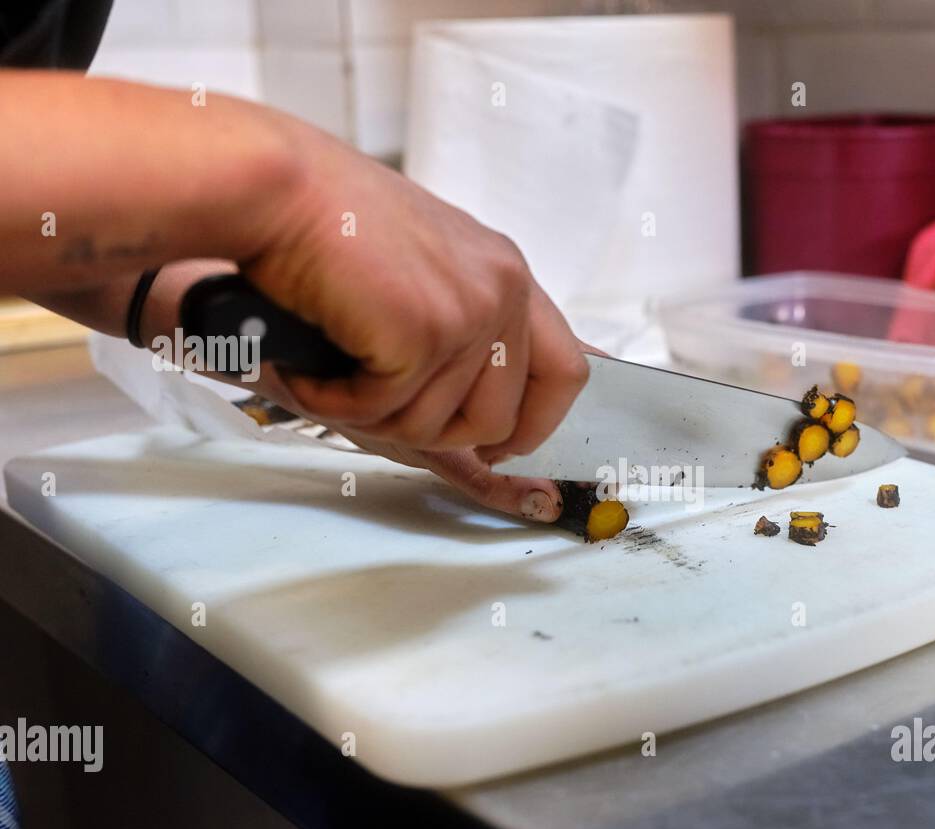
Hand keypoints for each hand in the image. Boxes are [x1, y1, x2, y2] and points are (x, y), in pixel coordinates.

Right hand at [239, 119, 588, 462]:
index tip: (498, 448)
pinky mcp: (424, 334)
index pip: (566, 374)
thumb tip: (485, 401)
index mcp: (509, 276)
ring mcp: (469, 314)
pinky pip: (384, 413)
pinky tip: (310, 370)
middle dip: (432, 433)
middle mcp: (503, 293)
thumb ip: (463, 317)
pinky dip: (335, 404)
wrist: (278, 185)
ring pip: (433, 427)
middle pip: (497, 421)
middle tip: (378, 409)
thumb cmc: (330, 220)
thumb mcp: (428, 264)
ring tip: (328, 372)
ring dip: (371, 417)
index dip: (535, 425)